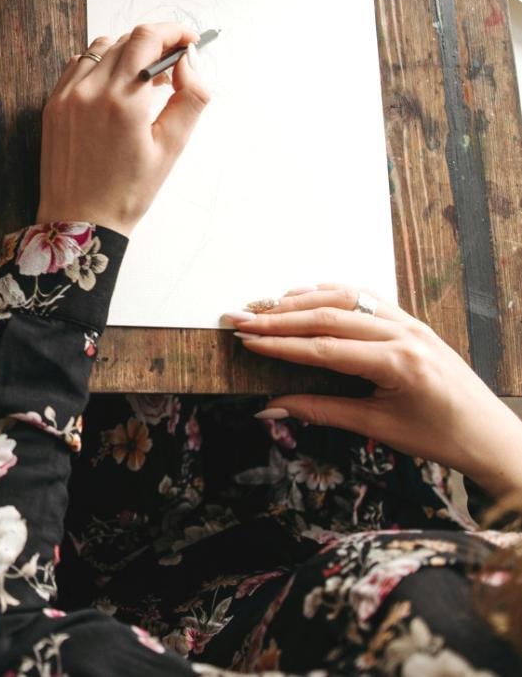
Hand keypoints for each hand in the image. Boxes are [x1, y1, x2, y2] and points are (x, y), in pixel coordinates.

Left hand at [35, 23, 210, 233]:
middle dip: (155, 44)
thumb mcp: (171, 148)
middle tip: (172, 68)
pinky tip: (114, 88)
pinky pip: (77, 66)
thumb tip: (189, 62)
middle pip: (126, 40)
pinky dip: (100, 65)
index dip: (173, 31)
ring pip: (100, 49)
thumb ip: (189, 98)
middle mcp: (90, 92)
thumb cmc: (127, 192)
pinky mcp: (52, 106)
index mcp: (123, 101)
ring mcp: (66, 97)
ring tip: (144, 82)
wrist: (79, 222)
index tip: (188, 41)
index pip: (147, 38)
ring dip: (127, 53)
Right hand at [228, 284, 521, 498]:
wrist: (491, 436)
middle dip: (279, 317)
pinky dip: (333, 294)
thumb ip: (321, 411)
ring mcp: (411, 324)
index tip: (245, 340)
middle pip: (329, 317)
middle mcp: (405, 335)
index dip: (280, 344)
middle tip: (241, 317)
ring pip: (346, 300)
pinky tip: (307, 295)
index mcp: (398, 363)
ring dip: (301, 300)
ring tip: (265, 305)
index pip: (324, 348)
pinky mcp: (414, 322)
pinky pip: (368, 298)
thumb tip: (271, 406)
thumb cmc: (441, 438)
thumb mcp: (378, 428)